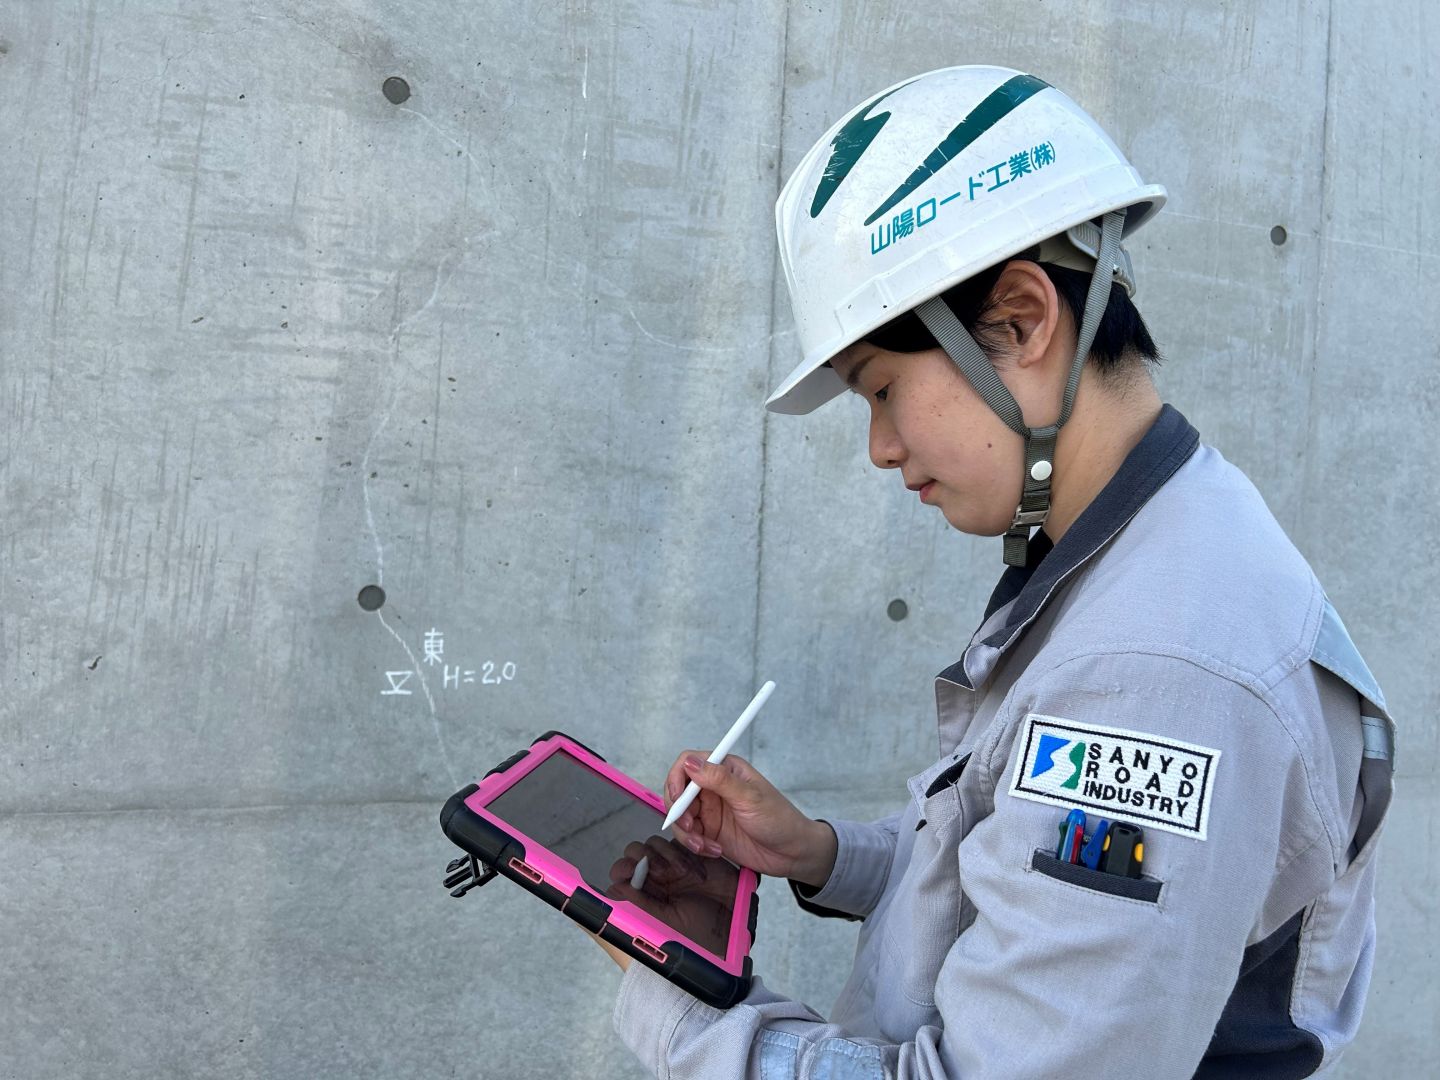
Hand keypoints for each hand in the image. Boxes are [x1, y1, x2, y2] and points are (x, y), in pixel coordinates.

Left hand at [605, 836, 737, 953]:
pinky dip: (682, 849)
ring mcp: (671, 867)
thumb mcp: (666, 925)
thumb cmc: (699, 934)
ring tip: (681, 873)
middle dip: (642, 858)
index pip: (620, 876)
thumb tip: (615, 888)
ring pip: (652, 844)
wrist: (734, 925)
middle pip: (633, 855)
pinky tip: (693, 868)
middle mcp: (653, 882)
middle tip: (660, 872)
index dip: (623, 871)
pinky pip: (677, 841)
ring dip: (665, 855)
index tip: (632, 874)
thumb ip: (639, 906)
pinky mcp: (690, 855)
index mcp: (641, 900)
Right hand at [663, 753, 836, 887]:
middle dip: (678, 811)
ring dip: (687, 833)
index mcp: (725, 769)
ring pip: (681, 816)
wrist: (793, 853)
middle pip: (678, 791)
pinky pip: (689, 835)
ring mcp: (710, 810)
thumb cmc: (780, 819)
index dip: (677, 778)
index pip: (689, 763)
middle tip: (688, 827)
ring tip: (704, 846)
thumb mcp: (749, 797)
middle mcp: (714, 787)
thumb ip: (719, 779)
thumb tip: (691, 762)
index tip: (677, 798)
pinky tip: (713, 850)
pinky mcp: (710, 832)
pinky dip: (695, 844)